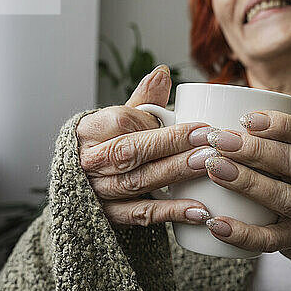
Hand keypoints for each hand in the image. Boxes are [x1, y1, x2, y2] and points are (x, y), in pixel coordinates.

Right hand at [76, 64, 216, 227]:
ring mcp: (98, 192)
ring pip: (138, 181)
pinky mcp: (110, 217)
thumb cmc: (106, 146)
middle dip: (172, 146)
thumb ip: (143, 100)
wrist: (81, 185)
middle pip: (132, 152)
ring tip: (208, 166)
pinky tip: (200, 210)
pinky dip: (171, 212)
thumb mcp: (117, 120)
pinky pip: (142, 215)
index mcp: (89, 131)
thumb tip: (164, 73)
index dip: (156, 123)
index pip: (122, 122)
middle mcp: (90, 162)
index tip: (194, 123)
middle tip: (209, 141)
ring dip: (175, 173)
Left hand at [202, 110, 290, 267]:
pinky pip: (269, 240)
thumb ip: (274, 142)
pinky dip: (242, 233)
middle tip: (220, 139)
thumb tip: (221, 113)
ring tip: (214, 167)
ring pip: (285, 198)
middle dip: (256, 149)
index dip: (280, 125)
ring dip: (248, 181)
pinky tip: (216, 223)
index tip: (246, 118)